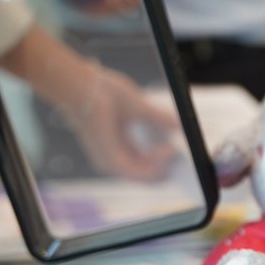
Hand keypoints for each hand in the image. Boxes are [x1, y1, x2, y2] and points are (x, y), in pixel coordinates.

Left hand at [61, 64, 181, 179]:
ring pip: (145, 177)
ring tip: (173, 149)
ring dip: (164, 165)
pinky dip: (157, 165)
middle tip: (180, 152)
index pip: (144, 163)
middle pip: (147, 175)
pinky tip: (167, 150)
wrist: (83, 87)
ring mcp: (111, 163)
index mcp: (117, 146)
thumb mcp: (139, 107)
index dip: (163, 160)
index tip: (178, 150)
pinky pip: (141, 174)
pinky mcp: (111, 163)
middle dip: (167, 166)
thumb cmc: (102, 91)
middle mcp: (113, 158)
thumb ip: (158, 118)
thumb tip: (178, 124)